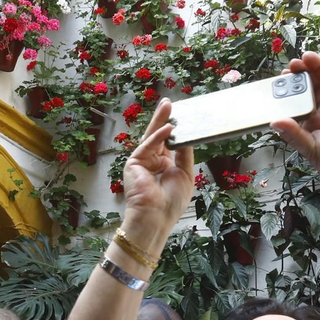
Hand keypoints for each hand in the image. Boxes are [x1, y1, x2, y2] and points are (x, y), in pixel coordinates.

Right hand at [121, 99, 195, 246]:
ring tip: (167, 105)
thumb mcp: (185, 174)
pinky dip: (158, 136)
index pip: (169, 142)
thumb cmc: (171, 202)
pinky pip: (148, 145)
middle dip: (164, 118)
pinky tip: (168, 128)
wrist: (156, 216)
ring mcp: (142, 161)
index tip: (180, 114)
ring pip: (151, 136)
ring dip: (159, 120)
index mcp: (164, 165)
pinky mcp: (134, 162)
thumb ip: (184, 153)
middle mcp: (152, 161)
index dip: (174, 128)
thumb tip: (186, 136)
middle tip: (168, 102)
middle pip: (158, 135)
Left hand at [270, 51, 319, 202]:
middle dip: (304, 74)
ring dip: (319, 66)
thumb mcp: (311, 149)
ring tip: (308, 56)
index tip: (283, 77)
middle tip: (294, 63)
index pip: (300, 102)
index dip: (292, 90)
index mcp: (314, 125)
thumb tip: (274, 122)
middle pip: (314, 87)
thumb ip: (293, 134)